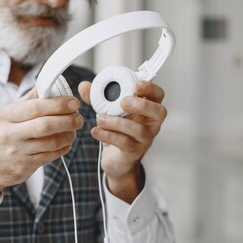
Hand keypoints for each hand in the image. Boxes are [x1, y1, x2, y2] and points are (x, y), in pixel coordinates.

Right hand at [0, 88, 83, 203]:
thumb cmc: (0, 135)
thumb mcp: (7, 115)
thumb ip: (28, 100)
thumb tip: (47, 85)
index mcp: (6, 115)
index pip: (36, 107)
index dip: (58, 104)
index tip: (73, 102)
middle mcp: (10, 133)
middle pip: (45, 125)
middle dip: (67, 120)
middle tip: (78, 118)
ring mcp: (18, 152)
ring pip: (51, 143)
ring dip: (68, 135)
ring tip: (73, 130)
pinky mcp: (26, 166)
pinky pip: (51, 156)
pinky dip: (63, 148)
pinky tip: (66, 142)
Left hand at [78, 80, 166, 202]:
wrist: (114, 157)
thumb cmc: (115, 128)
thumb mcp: (105, 109)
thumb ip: (95, 96)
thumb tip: (84, 85)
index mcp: (147, 108)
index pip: (158, 94)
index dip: (150, 88)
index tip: (135, 84)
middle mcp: (151, 123)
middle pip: (159, 112)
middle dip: (142, 105)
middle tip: (123, 102)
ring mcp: (145, 138)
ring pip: (138, 129)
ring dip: (117, 122)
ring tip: (100, 119)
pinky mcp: (134, 151)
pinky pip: (124, 143)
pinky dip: (108, 135)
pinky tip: (96, 131)